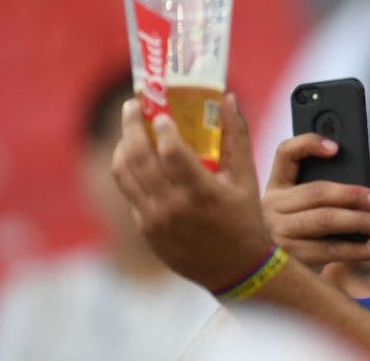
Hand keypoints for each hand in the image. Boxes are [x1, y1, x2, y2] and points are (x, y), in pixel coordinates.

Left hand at [111, 93, 269, 291]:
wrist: (236, 271)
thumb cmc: (245, 221)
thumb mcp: (246, 178)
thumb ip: (236, 135)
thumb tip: (228, 97)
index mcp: (202, 193)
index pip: (171, 152)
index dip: (162, 128)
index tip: (161, 112)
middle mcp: (174, 207)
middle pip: (139, 158)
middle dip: (131, 126)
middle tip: (132, 106)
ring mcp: (155, 221)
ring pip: (124, 175)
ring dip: (123, 146)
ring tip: (129, 130)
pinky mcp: (146, 230)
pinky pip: (130, 193)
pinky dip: (130, 171)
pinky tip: (137, 158)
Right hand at [262, 134, 369, 268]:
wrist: (271, 280)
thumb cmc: (300, 237)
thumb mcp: (300, 211)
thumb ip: (320, 195)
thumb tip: (365, 191)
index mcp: (274, 186)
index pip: (285, 153)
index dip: (309, 144)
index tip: (337, 147)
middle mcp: (269, 207)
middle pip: (316, 192)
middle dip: (353, 194)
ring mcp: (275, 233)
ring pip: (324, 220)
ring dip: (360, 221)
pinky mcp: (287, 259)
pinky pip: (328, 251)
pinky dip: (357, 250)